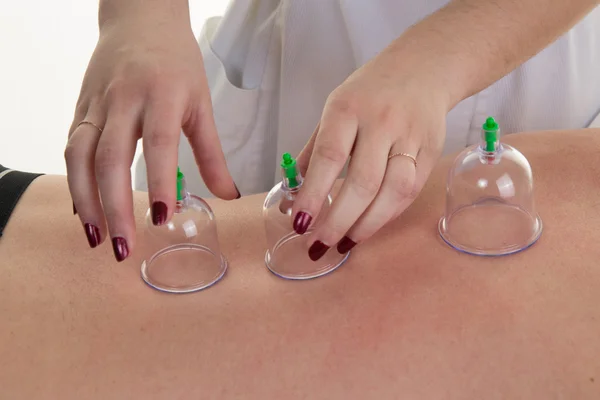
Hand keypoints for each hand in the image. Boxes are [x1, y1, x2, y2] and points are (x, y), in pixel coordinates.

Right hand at [64, 20, 236, 261]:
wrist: (139, 18)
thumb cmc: (176, 61)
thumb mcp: (201, 103)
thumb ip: (212, 153)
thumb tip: (228, 195)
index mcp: (161, 96)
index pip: (157, 143)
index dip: (160, 182)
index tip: (162, 219)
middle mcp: (123, 100)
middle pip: (110, 157)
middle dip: (114, 206)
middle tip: (123, 246)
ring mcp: (96, 103)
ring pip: (79, 155)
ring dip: (85, 200)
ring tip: (96, 238)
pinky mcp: (80, 108)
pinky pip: (71, 148)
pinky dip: (75, 181)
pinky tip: (84, 210)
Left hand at [293, 51, 448, 260]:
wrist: (424, 67)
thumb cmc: (369, 92)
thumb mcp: (334, 109)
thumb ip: (313, 153)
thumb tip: (292, 199)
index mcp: (348, 109)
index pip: (329, 157)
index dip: (314, 195)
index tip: (300, 224)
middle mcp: (382, 122)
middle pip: (363, 182)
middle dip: (339, 221)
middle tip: (320, 246)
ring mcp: (411, 137)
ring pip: (393, 192)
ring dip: (367, 226)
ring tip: (344, 244)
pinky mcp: (432, 151)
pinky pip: (410, 192)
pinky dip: (387, 216)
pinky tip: (369, 227)